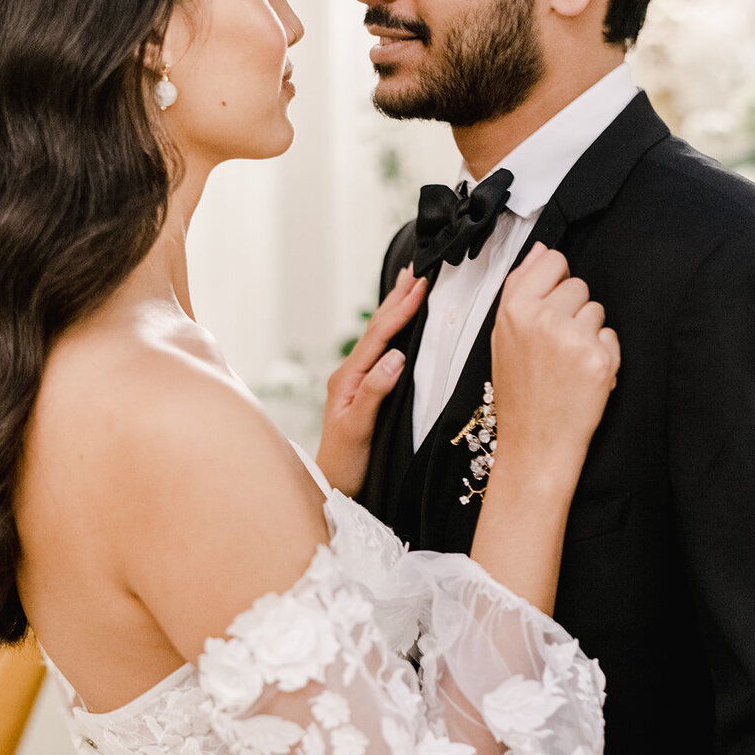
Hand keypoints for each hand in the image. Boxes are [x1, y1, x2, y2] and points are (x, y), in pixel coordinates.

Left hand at [316, 269, 426, 496]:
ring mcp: (354, 381)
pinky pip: (379, 351)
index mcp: (347, 379)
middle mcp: (348, 374)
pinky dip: (391, 331)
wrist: (333, 485)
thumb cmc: (346, 463)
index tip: (420, 286)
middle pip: (376, 329)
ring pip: (377, 337)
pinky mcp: (363, 390)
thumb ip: (375, 391)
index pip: (378, 337)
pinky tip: (398, 325)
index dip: (400, 310)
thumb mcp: (360, 428)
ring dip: (393, 309)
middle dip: (396, 298)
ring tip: (407, 284)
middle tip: (416, 268)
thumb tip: (396, 357)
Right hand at [492, 243, 619, 487]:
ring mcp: (571, 338)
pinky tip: (583, 376)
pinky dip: (604, 355)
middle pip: (579, 285)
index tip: (551, 308)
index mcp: (513, 310)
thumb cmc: (521, 394)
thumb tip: (541, 250)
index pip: (553, 262)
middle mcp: (541, 319)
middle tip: (556, 348)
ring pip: (597, 310)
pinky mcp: (598, 359)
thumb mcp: (504, 337)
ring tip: (568, 364)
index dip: (557, 283)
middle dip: (573, 312)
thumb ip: (521, 288)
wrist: (534, 445)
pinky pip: (612, 337)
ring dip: (589, 334)